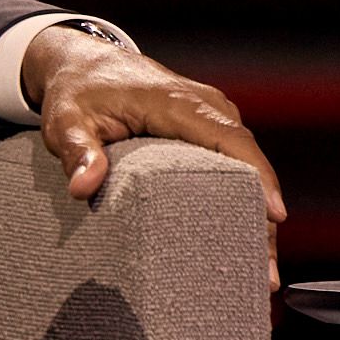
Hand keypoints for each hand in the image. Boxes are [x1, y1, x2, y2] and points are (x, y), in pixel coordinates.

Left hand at [31, 32, 287, 259]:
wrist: (83, 64)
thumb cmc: (77, 92)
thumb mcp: (66, 121)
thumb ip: (76, 152)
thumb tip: (83, 187)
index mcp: (180, 104)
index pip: (231, 141)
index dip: (257, 179)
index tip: (274, 217)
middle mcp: (208, 108)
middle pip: (250, 165)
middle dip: (262, 219)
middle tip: (265, 275)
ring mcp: (214, 118)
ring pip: (248, 170)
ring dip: (257, 218)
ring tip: (260, 274)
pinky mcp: (210, 131)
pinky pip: (235, 167)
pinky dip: (243, 203)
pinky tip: (243, 244)